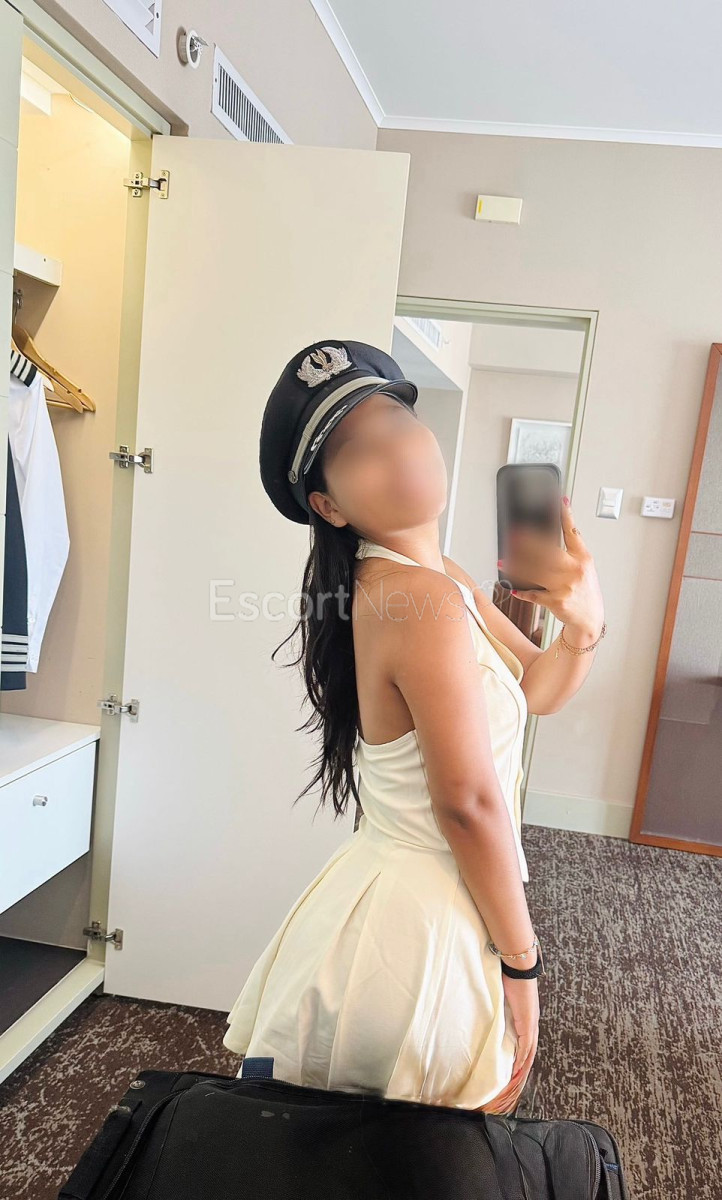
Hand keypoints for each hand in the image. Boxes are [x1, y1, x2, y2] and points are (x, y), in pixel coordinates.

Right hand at [481, 975, 539, 1114]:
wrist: (518, 966)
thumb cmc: (510, 975)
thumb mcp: (503, 994)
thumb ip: (500, 1004)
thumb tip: (489, 1009)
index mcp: (527, 1016)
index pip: (526, 1040)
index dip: (521, 1054)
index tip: (513, 1066)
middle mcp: (532, 1022)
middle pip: (530, 1050)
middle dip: (523, 1066)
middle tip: (515, 1080)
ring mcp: (531, 1022)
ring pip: (529, 1051)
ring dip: (522, 1066)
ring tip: (515, 1080)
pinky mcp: (528, 1022)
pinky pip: (526, 1046)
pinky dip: (521, 1058)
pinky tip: (516, 1069)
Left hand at [499, 496, 604, 634]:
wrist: (590, 619)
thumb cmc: (585, 590)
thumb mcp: (584, 567)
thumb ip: (571, 551)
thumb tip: (552, 534)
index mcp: (583, 558)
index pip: (573, 532)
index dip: (566, 515)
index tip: (559, 500)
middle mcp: (575, 570)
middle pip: (547, 551)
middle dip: (528, 542)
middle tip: (512, 535)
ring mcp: (565, 586)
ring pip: (535, 572)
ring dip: (516, 566)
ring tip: (502, 561)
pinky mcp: (556, 601)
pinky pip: (534, 594)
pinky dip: (522, 591)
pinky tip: (512, 587)